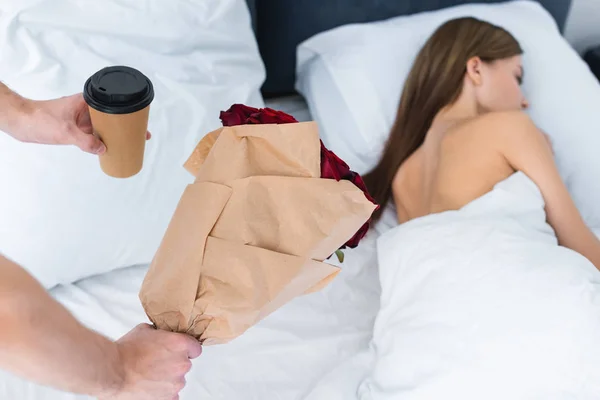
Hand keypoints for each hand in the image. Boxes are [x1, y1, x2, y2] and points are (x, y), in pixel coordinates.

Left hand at [13, 93, 150, 154]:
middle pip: (112, 116)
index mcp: (85, 102)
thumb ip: (85, 141)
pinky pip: (94, 135)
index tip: (139, 122)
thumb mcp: (65, 132)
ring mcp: (81, 119)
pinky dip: (103, 141)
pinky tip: (109, 148)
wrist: (20, 122)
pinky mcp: (75, 129)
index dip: (127, 114)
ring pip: (104, 126)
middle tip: (141, 134)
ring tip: (130, 142)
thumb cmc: (38, 118)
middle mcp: (86, 109)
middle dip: (126, 125)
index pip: (112, 106)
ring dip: (115, 134)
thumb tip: (103, 150)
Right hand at [99, 324, 201, 399]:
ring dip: (167, 377)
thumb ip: (160, 333)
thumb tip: (160, 334)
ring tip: (149, 374)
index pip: (195, 348)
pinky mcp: (168, 398)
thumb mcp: (144, 330)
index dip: (186, 348)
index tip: (178, 350)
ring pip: (177, 379)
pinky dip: (163, 391)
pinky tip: (150, 385)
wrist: (112, 371)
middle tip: (156, 361)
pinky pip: (172, 394)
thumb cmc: (125, 352)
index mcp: (179, 344)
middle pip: (185, 363)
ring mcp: (176, 382)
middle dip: (173, 362)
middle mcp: (182, 364)